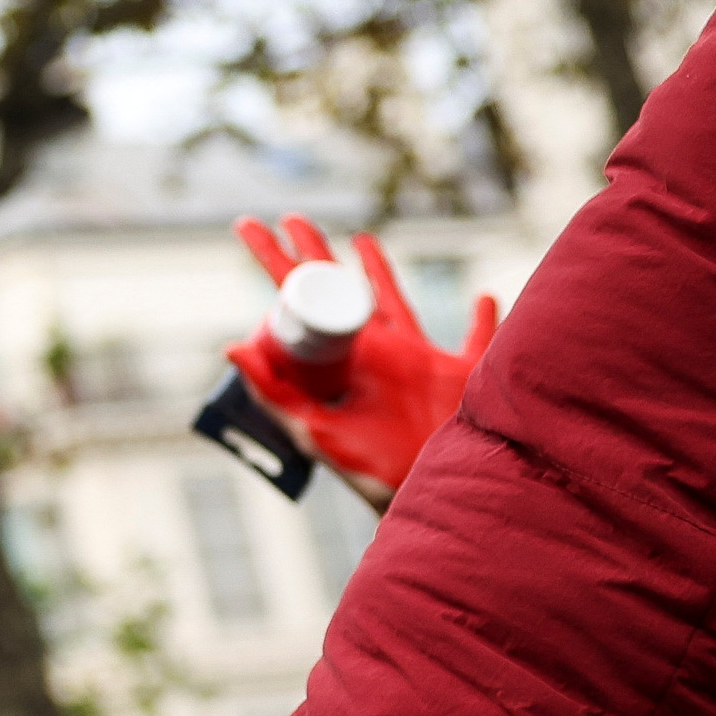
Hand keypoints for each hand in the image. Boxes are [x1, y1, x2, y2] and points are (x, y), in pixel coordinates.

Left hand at [225, 218, 492, 506]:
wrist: (433, 496)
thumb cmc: (371, 472)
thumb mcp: (315, 428)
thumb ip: (276, 394)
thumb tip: (230, 345)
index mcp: (342, 359)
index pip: (301, 299)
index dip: (277, 263)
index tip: (251, 228)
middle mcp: (375, 353)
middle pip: (341, 290)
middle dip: (317, 253)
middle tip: (293, 219)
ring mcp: (418, 359)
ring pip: (396, 301)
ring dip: (379, 272)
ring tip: (360, 240)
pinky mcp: (464, 372)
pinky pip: (477, 338)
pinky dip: (485, 318)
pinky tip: (485, 296)